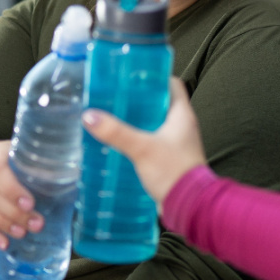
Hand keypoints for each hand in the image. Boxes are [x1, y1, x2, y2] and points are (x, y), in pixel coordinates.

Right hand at [0, 139, 42, 248]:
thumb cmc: (12, 161)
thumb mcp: (25, 156)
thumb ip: (44, 165)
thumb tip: (78, 176)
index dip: (12, 189)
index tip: (31, 204)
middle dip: (13, 213)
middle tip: (36, 225)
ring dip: (1, 224)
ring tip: (22, 234)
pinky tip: (4, 243)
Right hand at [82, 78, 206, 210]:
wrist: (189, 205)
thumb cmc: (174, 172)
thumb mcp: (142, 148)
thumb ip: (116, 132)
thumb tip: (90, 116)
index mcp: (182, 115)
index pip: (172, 84)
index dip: (154, 76)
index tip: (133, 75)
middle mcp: (182, 126)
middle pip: (159, 104)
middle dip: (138, 100)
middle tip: (115, 97)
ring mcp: (176, 143)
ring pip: (154, 124)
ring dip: (136, 121)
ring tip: (112, 118)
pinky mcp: (169, 159)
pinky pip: (152, 143)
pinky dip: (138, 140)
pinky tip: (119, 144)